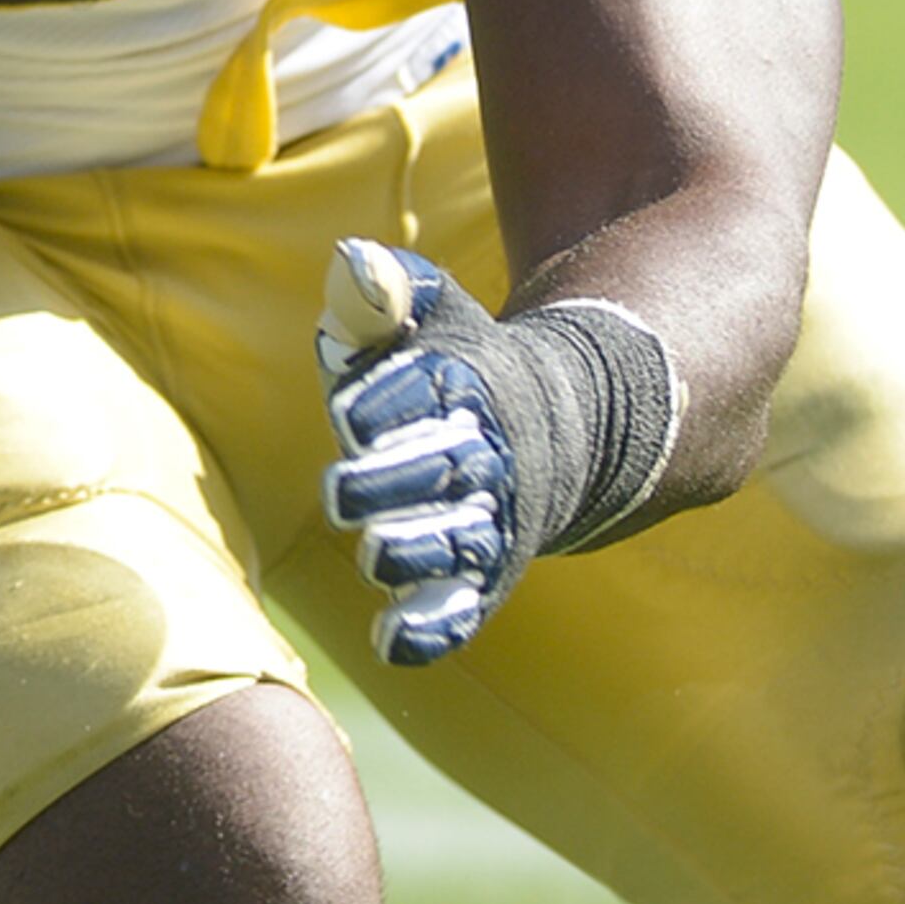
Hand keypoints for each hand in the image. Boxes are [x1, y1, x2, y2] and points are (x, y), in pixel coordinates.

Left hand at [316, 239, 679, 667]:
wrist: (563, 428)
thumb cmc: (457, 364)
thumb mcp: (430, 314)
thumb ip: (384, 290)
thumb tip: (351, 259)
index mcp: (469, 385)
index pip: (428, 390)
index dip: (388, 403)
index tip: (351, 412)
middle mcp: (484, 458)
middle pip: (441, 473)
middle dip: (391, 484)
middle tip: (341, 492)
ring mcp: (490, 521)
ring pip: (456, 546)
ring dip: (415, 554)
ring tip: (376, 555)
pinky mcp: (487, 575)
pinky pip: (464, 607)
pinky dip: (432, 628)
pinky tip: (390, 644)